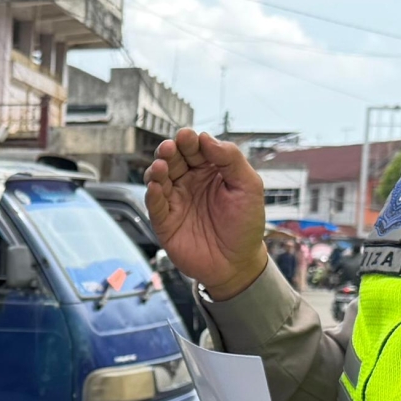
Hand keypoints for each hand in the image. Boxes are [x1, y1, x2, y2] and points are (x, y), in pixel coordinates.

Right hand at [144, 128, 269, 299]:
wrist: (237, 263)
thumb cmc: (245, 225)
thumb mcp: (249, 187)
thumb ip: (231, 159)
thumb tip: (206, 138)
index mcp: (210, 170)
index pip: (196, 149)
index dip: (190, 141)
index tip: (189, 137)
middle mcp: (190, 182)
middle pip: (174, 159)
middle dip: (170, 151)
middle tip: (171, 147)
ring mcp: (176, 200)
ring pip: (159, 178)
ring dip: (157, 169)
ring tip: (161, 165)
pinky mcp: (164, 221)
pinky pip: (154, 204)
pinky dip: (152, 194)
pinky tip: (155, 186)